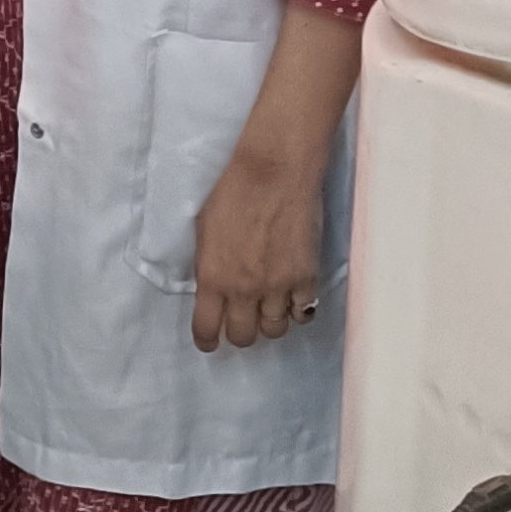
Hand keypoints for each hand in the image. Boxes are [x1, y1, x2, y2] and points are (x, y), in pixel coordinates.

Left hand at [189, 143, 325, 350]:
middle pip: (244, 336)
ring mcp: (278, 286)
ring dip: (269, 322)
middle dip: (240, 331)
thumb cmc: (232, 190)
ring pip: (275, 330)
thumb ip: (208, 265)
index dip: (208, 339)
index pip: (207, 329)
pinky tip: (292, 298)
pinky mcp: (306, 277)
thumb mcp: (204, 229)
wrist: (274, 170)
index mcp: (213, 277)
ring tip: (268, 307)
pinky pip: (303, 313)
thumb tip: (211, 287)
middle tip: (241, 319)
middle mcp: (244, 289)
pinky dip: (297, 311)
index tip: (210, 340)